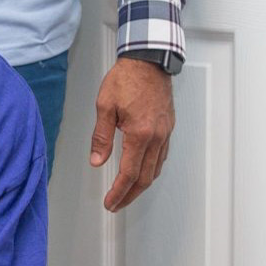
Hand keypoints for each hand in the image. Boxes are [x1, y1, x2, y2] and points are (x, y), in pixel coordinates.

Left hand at [89, 58, 174, 211]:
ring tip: (127, 193)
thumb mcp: (105, 106)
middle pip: (145, 178)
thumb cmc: (126, 79)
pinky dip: (151, 170)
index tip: (110, 203)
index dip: (119, 192)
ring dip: (141, 185)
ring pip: (155, 169)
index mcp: (139, 134)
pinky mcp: (168, 128)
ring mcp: (165, 133)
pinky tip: (142, 171)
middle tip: (116, 204)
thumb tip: (97, 161)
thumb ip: (101, 137)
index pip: (128, 173)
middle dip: (130, 195)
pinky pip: (161, 157)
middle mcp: (156, 137)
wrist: (149, 61)